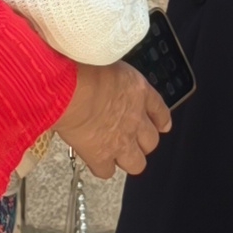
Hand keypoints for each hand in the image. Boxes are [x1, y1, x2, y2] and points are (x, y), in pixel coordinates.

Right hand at [59, 59, 168, 179]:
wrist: (72, 88)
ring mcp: (121, 141)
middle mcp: (135, 118)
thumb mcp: (105, 60)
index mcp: (138, 91)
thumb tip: (103, 75)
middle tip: (128, 138)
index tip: (160, 123)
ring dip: (127, 159)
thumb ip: (111, 75)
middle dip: (141, 142)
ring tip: (113, 153)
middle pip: (151, 142)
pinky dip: (100, 167)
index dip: (160, 120)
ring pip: (137, 164)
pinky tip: (94, 159)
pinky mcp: (101, 155)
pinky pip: (106, 172)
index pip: (159, 110)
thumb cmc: (83, 66)